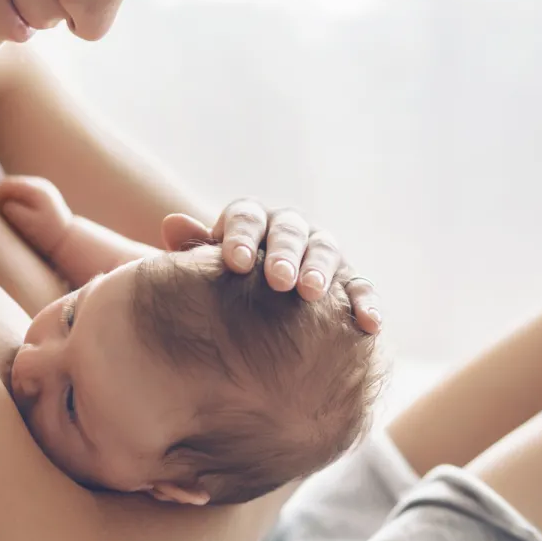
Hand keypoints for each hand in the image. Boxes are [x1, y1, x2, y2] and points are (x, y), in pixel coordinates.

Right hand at [0, 176, 73, 257]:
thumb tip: (2, 202)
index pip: (7, 184)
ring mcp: (42, 187)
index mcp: (36, 190)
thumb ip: (13, 211)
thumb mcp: (27, 224)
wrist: (66, 239)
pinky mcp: (42, 193)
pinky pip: (22, 191)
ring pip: (16, 186)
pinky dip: (14, 198)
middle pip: (11, 183)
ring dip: (6, 195)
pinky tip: (10, 209)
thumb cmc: (46, 234)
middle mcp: (40, 184)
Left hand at [161, 200, 380, 334]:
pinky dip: (366, 303)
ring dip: (320, 270)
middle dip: (283, 252)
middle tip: (278, 279)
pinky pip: (361, 288)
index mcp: (252, 222)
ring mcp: (322, 254)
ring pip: (326, 251)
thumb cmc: (225, 289)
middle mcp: (290, 231)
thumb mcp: (206, 271)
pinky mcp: (348, 281)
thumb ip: (193, 249)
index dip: (240, 235)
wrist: (258, 317)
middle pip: (289, 230)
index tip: (234, 262)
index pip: (246, 216)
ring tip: (310, 293)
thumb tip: (172, 223)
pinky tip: (370, 324)